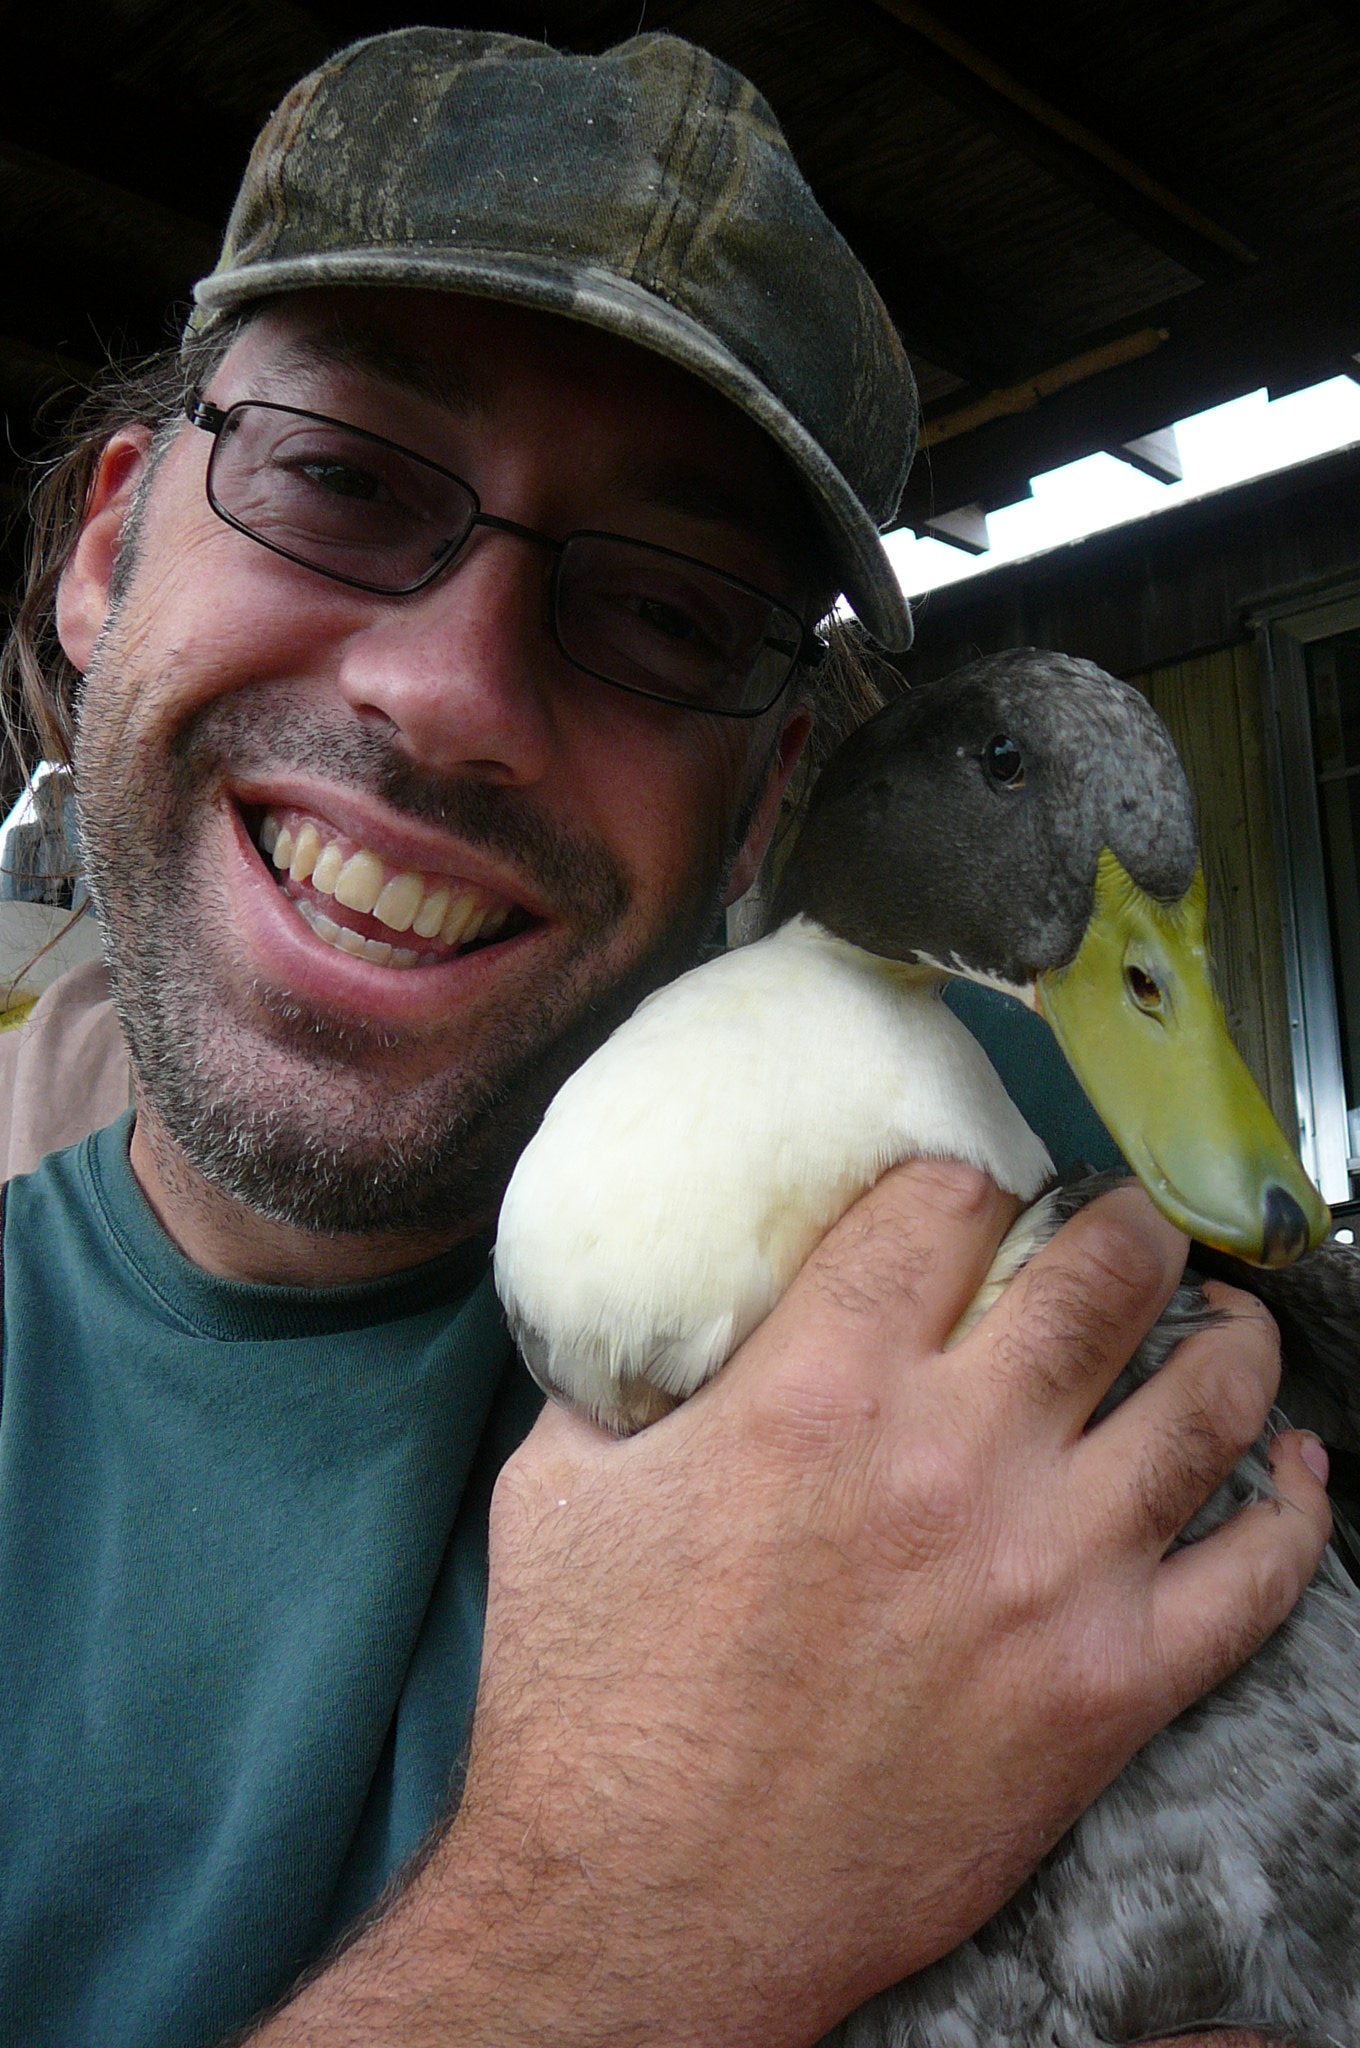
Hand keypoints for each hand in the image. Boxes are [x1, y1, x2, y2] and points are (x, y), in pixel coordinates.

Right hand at [249, 1165, 1329, 2047]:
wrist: (646, 1907)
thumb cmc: (588, 1702)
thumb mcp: (557, 1488)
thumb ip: (629, 1380)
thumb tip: (672, 1325)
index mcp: (817, 1388)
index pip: (941, 1207)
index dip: (965, 1177)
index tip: (974, 1193)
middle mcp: (953, 1457)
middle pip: (1100, 1274)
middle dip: (1124, 1224)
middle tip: (1124, 1226)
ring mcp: (1048, 1573)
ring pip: (1203, 1404)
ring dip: (1227, 1336)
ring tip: (1220, 1317)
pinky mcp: (1105, 1690)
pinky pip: (1250, 1579)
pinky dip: (1292, 1511)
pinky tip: (1293, 1470)